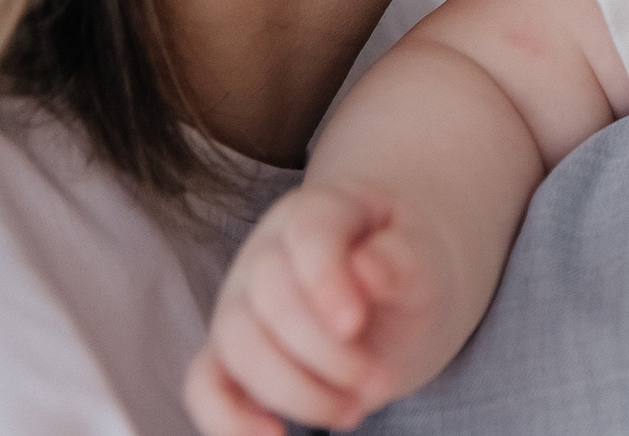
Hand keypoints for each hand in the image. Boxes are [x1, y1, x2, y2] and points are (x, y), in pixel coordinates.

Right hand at [184, 183, 448, 435]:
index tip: (355, 324)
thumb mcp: (426, 258)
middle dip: (324, 352)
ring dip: (294, 390)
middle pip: (269, 294)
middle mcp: (267, 253)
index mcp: (322, 213)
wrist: (395, 290)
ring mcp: (241, 304)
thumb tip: (366, 270)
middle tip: (379, 381)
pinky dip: (227, 419)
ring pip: (237, 344)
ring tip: (352, 411)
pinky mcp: (230, 356)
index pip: (308, 233)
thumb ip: (403, 259)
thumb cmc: (408, 267)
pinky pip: (203, 386)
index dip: (325, 279)